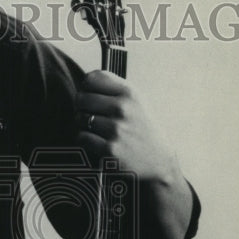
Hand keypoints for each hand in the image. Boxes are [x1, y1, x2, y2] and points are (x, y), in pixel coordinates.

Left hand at [75, 70, 179, 185]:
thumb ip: (114, 89)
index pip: (92, 79)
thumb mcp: (136, 101)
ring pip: (80, 118)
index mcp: (129, 93)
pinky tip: (95, 140)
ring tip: (94, 128)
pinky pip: (82, 137)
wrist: (157, 159)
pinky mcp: (110, 149)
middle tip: (88, 114)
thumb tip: (85, 81)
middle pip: (82, 98)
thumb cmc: (141, 129)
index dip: (85, 87)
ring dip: (82, 124)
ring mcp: (116, 129)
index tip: (89, 95)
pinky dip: (85, 139)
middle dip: (80, 107)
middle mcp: (122, 108)